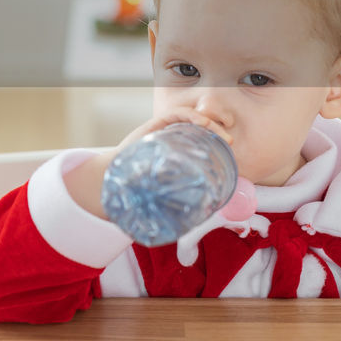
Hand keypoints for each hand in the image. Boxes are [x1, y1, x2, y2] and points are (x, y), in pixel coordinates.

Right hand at [63, 109, 232, 219]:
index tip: (230, 156)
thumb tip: (197, 226)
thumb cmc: (134, 190)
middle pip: (199, 131)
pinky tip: (204, 123)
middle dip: (217, 132)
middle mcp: (171, 142)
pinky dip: (193, 116)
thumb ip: (176, 205)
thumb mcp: (162, 197)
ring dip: (209, 122)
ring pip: (191, 119)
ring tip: (220, 131)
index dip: (216, 146)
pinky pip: (177, 114)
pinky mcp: (154, 124)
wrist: (110, 180)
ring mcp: (163, 132)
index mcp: (176, 157)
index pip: (200, 145)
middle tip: (230, 142)